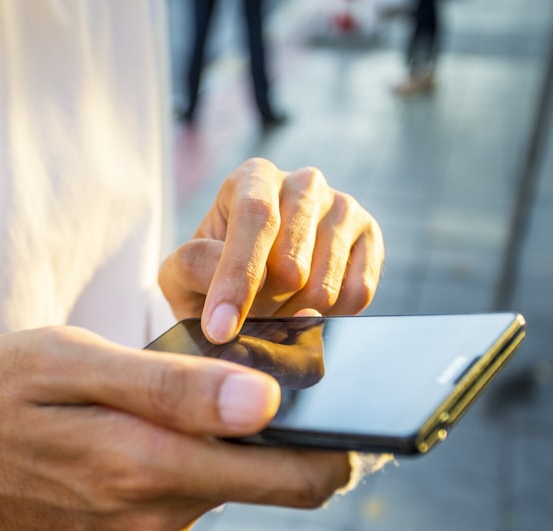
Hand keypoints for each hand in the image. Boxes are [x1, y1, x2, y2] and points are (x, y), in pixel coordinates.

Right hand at [0, 327, 352, 530]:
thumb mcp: (71, 364)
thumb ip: (171, 388)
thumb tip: (268, 399)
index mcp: (148, 465)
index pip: (293, 476)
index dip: (337, 436)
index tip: (344, 390)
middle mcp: (158, 515)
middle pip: (275, 483)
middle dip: (291, 431)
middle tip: (260, 366)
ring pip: (232, 482)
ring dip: (233, 436)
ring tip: (186, 383)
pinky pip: (193, 490)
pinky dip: (196, 453)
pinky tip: (154, 416)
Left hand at [159, 158, 384, 341]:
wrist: (253, 285)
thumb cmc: (211, 276)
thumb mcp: (181, 274)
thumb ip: (191, 266)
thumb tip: (230, 273)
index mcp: (254, 178)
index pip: (256, 219)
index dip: (238, 278)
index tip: (219, 329)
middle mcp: (304, 183)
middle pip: (292, 262)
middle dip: (264, 304)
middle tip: (250, 312)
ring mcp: (344, 208)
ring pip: (324, 287)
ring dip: (294, 313)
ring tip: (276, 306)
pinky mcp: (371, 239)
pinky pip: (357, 294)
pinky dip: (328, 316)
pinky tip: (306, 307)